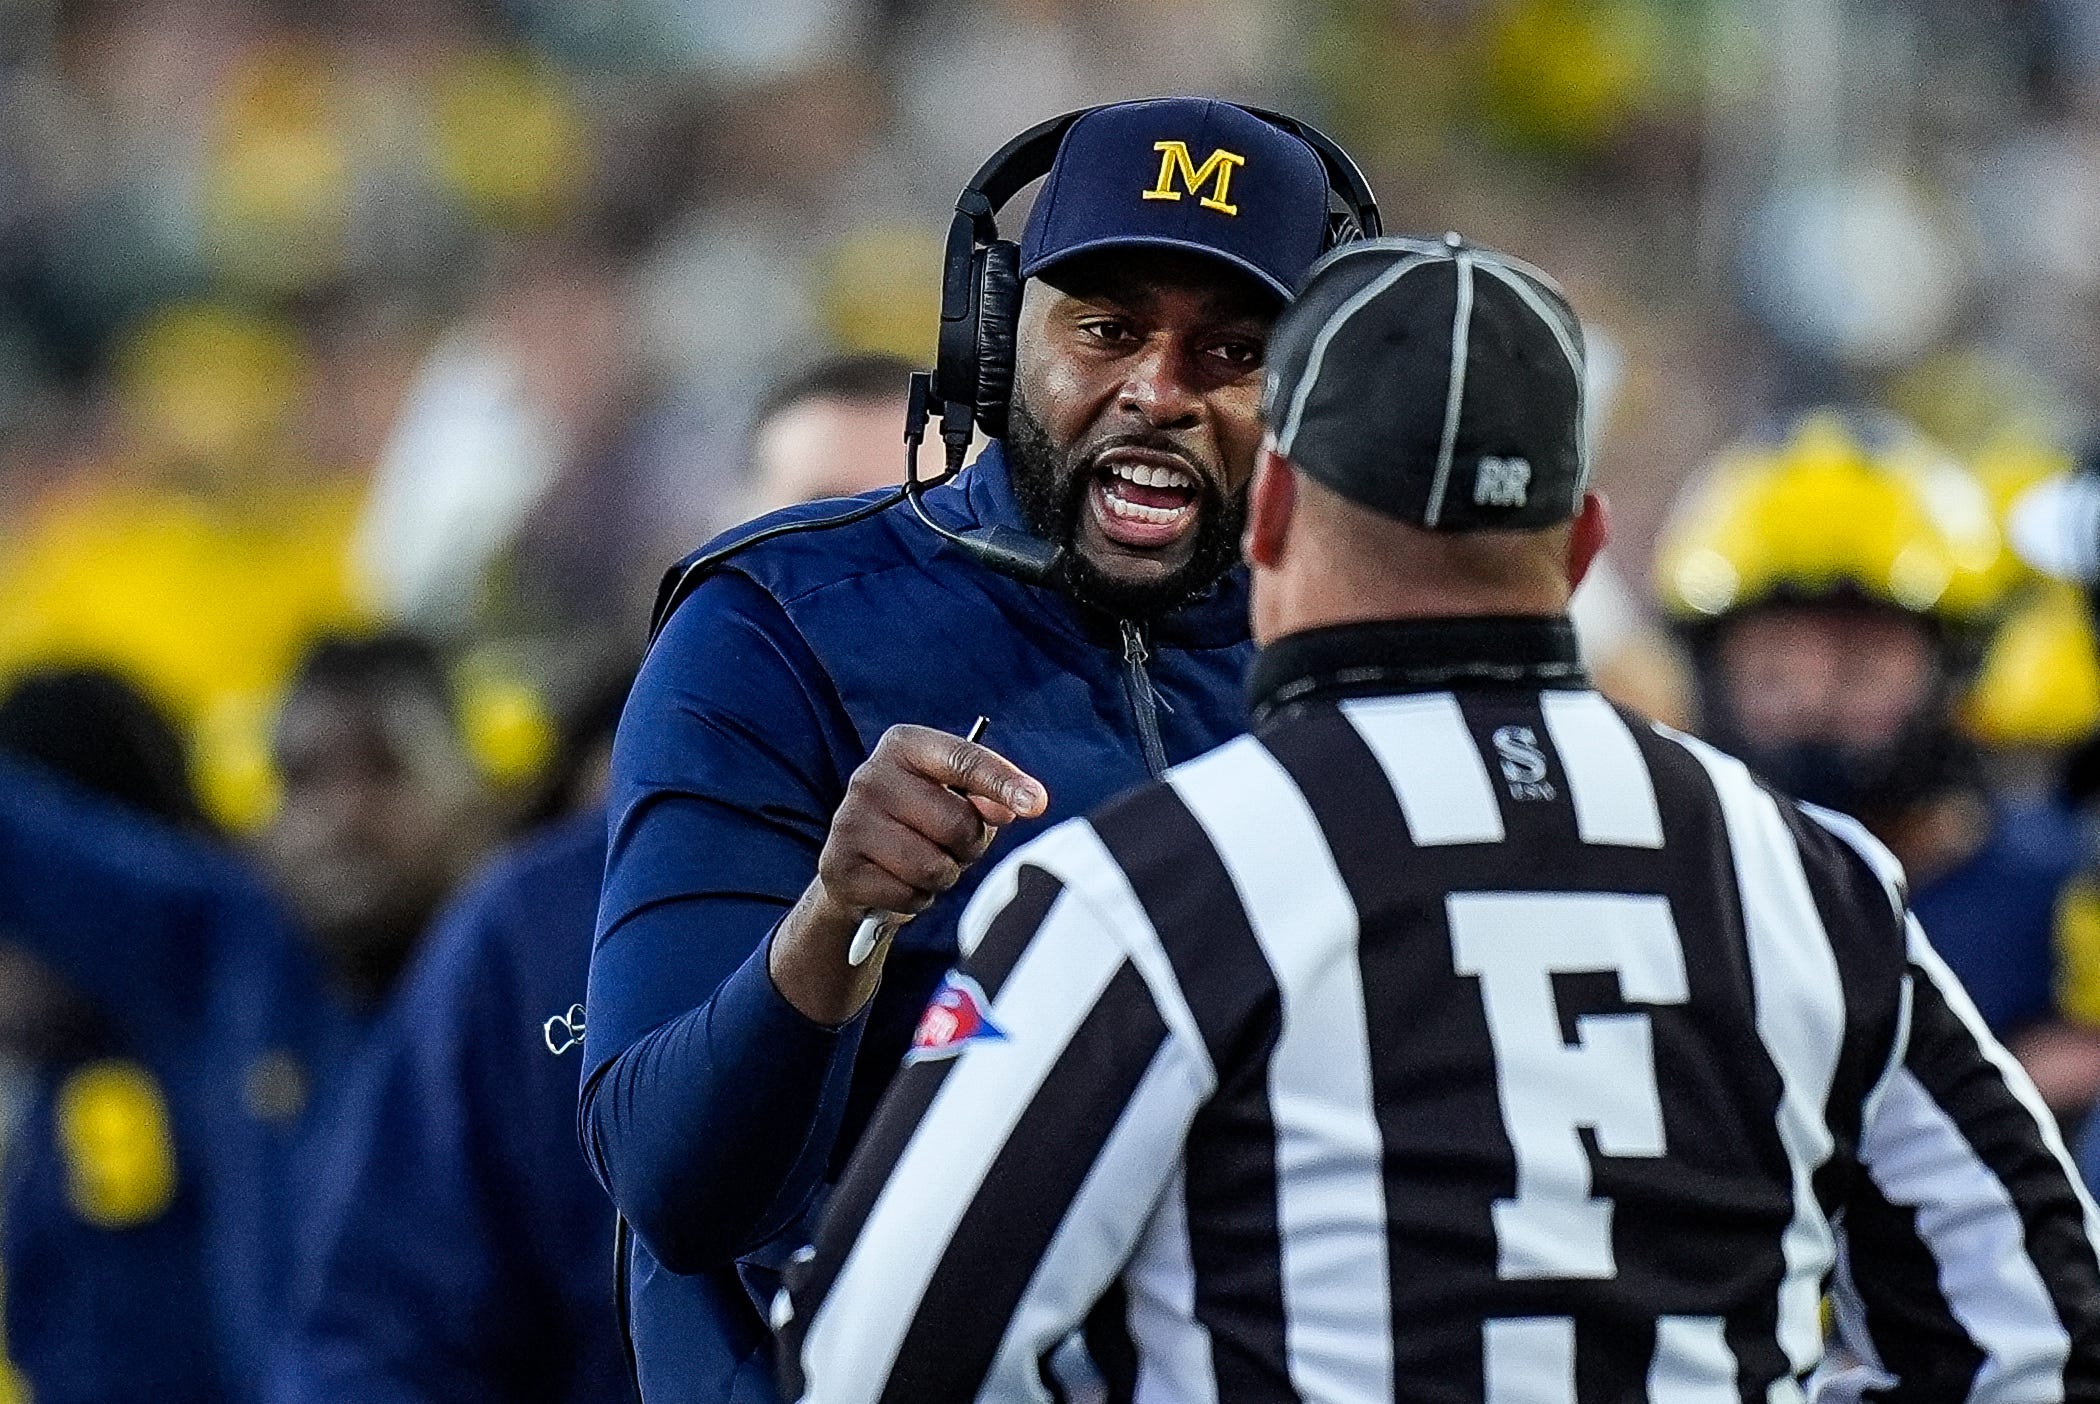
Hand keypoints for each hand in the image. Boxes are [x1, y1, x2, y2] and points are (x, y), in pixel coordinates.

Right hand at [770, 725, 1046, 1023]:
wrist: (856, 868)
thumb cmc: (920, 826)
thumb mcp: (956, 803)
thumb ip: (987, 799)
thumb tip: (1014, 807)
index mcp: (904, 746)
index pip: (963, 759)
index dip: (1003, 782)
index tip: (1036, 803)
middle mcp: (870, 776)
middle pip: (955, 822)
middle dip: (968, 846)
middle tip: (953, 847)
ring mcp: (849, 822)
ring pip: (933, 866)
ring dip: (943, 876)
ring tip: (924, 865)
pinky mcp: (838, 867)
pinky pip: (908, 896)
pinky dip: (916, 899)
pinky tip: (898, 883)